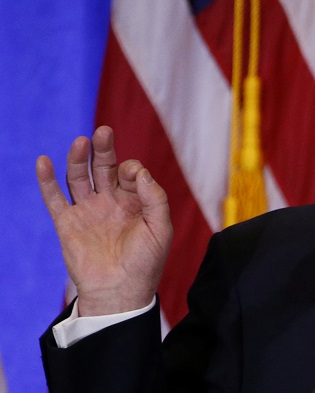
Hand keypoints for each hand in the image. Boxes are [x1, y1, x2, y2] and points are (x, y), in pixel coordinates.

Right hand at [37, 126, 172, 315]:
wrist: (121, 292)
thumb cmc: (146, 263)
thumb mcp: (161, 229)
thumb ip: (155, 198)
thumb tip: (140, 172)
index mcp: (134, 201)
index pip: (130, 173)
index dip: (132, 169)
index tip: (134, 177)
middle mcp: (110, 201)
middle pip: (104, 167)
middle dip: (104, 149)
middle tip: (103, 132)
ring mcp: (88, 210)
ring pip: (79, 177)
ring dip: (79, 159)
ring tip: (81, 142)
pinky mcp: (67, 223)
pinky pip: (55, 198)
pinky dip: (47, 180)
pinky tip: (43, 162)